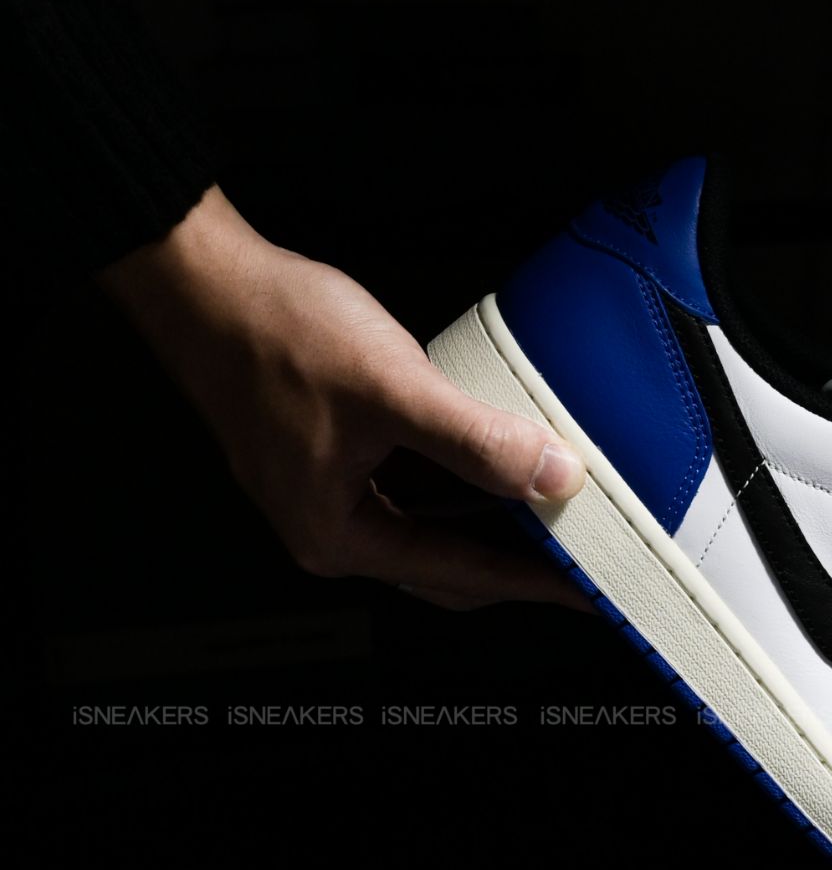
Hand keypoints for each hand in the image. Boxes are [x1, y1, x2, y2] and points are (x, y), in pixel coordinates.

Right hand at [97, 186, 586, 609]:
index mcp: (338, 537)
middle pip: (447, 568)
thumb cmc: (273, 332)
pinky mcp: (326, 460)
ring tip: (550, 511)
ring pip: (430, 529)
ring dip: (489, 523)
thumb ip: (477, 442)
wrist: (201, 280)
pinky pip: (410, 494)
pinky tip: (491, 463)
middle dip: (516, 564)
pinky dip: (457, 489)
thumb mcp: (393, 389)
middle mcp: (328, 530)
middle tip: (581, 557)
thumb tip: (551, 479)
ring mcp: (324, 496)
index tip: (591, 589)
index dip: (536, 582)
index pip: (464, 576)